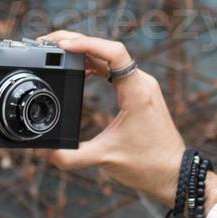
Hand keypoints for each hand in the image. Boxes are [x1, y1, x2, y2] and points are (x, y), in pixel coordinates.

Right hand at [33, 30, 185, 204]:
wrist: (174, 174)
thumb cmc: (148, 166)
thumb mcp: (104, 159)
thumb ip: (70, 156)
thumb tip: (43, 151)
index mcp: (137, 92)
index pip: (114, 53)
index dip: (87, 43)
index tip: (63, 45)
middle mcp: (142, 84)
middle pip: (109, 50)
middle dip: (78, 42)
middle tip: (48, 43)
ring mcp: (143, 87)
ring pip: (112, 58)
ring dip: (86, 52)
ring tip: (58, 52)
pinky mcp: (140, 94)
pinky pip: (116, 70)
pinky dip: (96, 65)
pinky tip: (79, 70)